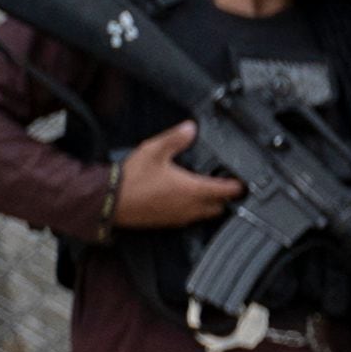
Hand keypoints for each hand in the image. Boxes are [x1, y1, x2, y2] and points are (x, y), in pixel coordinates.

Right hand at [106, 124, 240, 232]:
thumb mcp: (153, 150)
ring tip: (204, 188)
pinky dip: (193, 210)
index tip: (243, 179)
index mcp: (193, 190)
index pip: (228, 191)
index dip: (239, 185)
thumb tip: (191, 128)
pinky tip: (183, 197)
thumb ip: (175, 139)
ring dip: (210, 204)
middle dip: (226, 197)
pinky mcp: (168, 223)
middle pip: (221, 206)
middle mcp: (191, 207)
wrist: (108, 201)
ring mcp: (180, 217)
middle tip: (224, 182)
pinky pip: (189, 218)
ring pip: (206, 214)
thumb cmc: (131, 178)